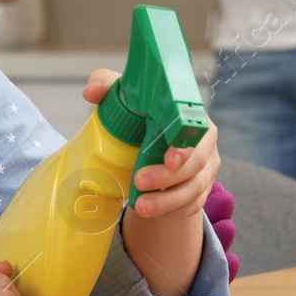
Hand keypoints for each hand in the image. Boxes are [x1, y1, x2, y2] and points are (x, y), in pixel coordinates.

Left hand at [81, 69, 217, 219]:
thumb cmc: (140, 115)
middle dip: (168, 177)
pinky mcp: (198, 193)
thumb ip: (107, 84)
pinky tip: (151, 212)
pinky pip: (190, 206)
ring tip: (141, 207)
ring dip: (167, 201)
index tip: (168, 158)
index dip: (185, 147)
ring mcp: (204, 172)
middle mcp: (205, 145)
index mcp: (193, 118)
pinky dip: (171, 211)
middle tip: (139, 181)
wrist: (147, 143)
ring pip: (194, 191)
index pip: (196, 132)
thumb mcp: (125, 96)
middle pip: (196, 165)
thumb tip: (91, 92)